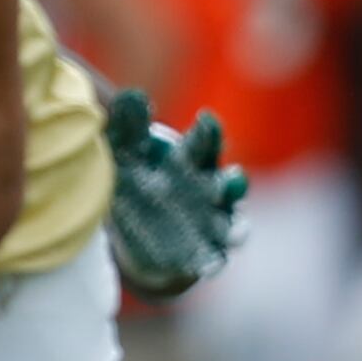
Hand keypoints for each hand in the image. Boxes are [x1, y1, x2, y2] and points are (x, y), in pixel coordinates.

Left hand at [101, 92, 249, 298]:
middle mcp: (210, 189)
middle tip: (229, 181)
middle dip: (232, 184)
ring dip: (236, 228)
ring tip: (234, 234)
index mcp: (193, 159)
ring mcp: (212, 223)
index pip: (206, 143)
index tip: (205, 120)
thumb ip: (129, 125)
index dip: (209, 132)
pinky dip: (214, 261)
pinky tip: (209, 264)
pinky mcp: (205, 252)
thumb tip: (131, 95)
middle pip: (229, 184)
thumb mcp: (125, 150)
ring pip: (234, 225)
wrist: (134, 225)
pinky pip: (215, 258)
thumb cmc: (135, 176)